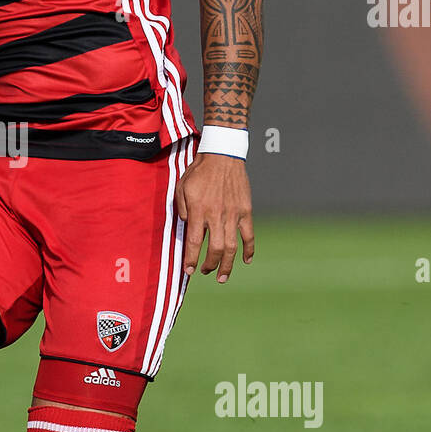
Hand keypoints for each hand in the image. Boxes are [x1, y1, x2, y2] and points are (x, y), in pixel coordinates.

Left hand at [175, 152, 254, 282]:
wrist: (222, 155)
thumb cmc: (199, 171)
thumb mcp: (181, 187)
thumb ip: (182, 209)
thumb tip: (187, 228)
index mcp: (198, 210)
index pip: (194, 243)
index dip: (191, 259)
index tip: (189, 271)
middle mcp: (216, 215)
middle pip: (214, 249)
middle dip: (209, 265)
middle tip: (205, 271)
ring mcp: (233, 214)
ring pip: (232, 247)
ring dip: (227, 265)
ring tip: (222, 277)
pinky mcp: (245, 211)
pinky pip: (249, 235)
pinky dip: (249, 250)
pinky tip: (246, 261)